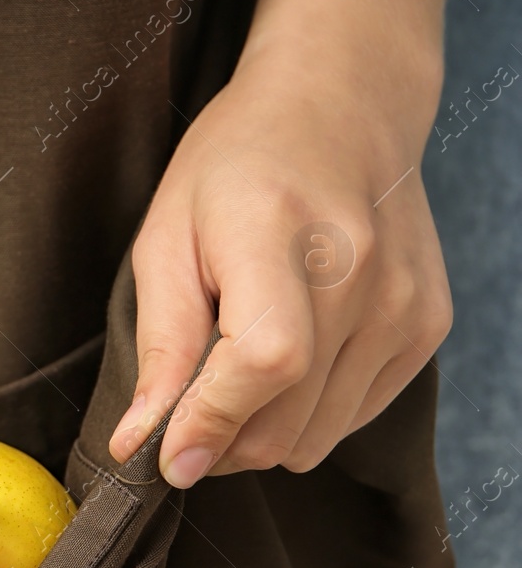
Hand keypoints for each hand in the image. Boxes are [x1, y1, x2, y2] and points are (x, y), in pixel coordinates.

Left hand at [107, 56, 451, 486]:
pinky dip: (306, 413)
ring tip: (231, 378)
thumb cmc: (234, 167)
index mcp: (281, 233)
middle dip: (219, 443)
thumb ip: (160, 345)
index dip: (210, 423)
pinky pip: (351, 418)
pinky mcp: (426, 326)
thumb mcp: (165, 238)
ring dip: (260, 434)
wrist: (340, 109)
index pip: (264, 362)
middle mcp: (360, 273)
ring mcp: (404, 304)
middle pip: (288, 421)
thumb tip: (141, 444)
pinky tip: (287, 356)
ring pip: (317, 438)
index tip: (166, 458)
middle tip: (183, 415)